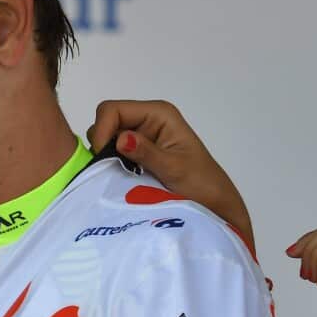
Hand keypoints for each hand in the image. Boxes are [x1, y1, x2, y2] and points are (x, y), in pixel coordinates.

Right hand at [86, 99, 253, 251]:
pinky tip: (119, 179)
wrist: (214, 205)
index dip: (102, 130)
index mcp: (158, 114)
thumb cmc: (202, 184)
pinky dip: (110, 165)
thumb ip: (147, 153)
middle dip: (102, 144)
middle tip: (110, 170)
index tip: (102, 158)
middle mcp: (146, 120)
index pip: (113, 110)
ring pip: (106, 139)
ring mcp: (140, 137)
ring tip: (118, 177)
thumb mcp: (175, 168)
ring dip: (106, 157)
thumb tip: (120, 139)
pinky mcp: (136, 154)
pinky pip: (112, 153)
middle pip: (106, 122)